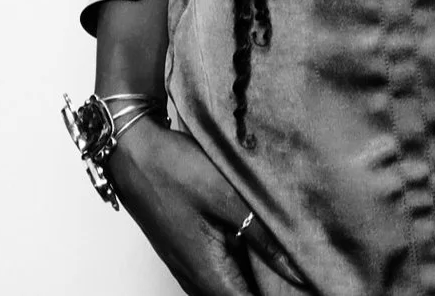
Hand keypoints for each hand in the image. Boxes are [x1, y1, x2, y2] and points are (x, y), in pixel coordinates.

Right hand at [106, 116, 312, 292]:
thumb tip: (294, 269)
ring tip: (284, 268)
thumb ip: (262, 235)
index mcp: (204, 269)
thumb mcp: (226, 196)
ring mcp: (185, 265)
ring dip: (251, 284)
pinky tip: (256, 253)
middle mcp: (191, 275)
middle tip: (299, 279)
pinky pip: (214, 275)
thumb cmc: (174, 170)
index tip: (302, 291)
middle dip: (265, 292)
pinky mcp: (183, 252)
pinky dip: (238, 272)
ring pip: (223, 289)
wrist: (132, 153)